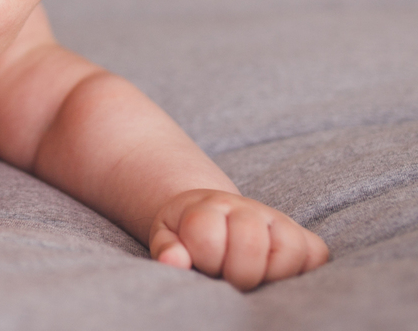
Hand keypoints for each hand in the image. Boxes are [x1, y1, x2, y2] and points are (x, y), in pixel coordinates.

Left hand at [149, 189, 328, 290]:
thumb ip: (167, 249)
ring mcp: (278, 221)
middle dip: (236, 272)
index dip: (204, 259)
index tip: (202, 263)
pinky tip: (277, 276)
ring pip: (290, 248)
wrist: (214, 218)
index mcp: (209, 206)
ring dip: (270, 274)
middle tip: (228, 277)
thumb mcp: (167, 238)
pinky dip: (302, 272)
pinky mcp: (304, 237)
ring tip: (253, 278)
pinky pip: (317, 255)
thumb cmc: (188, 235)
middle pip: (250, 242)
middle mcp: (247, 208)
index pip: (208, 235)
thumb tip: (174, 261)